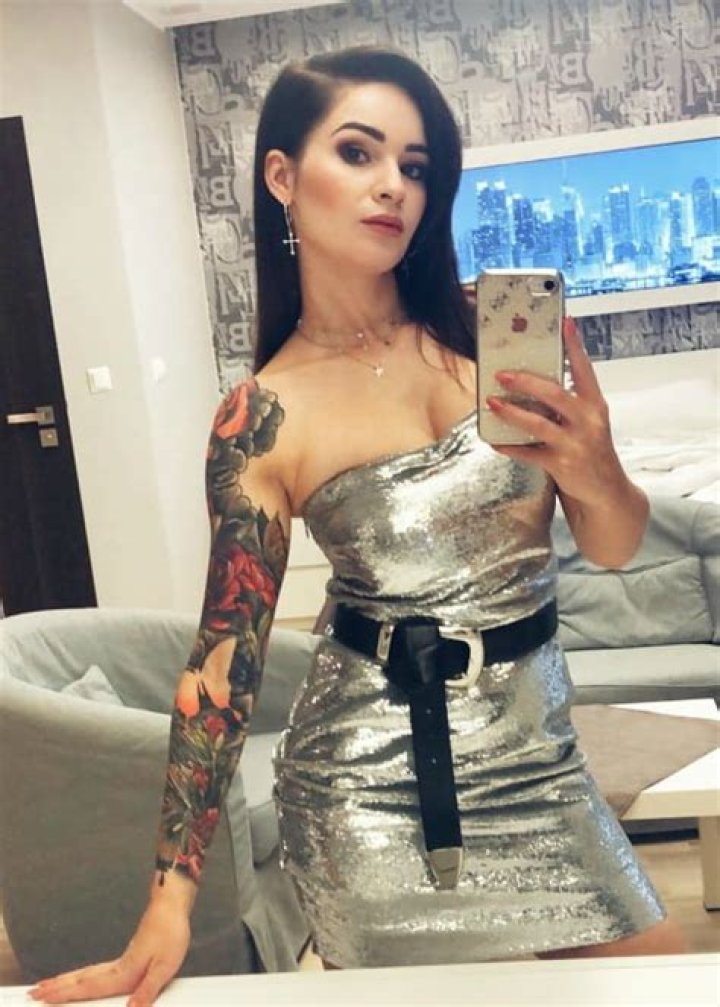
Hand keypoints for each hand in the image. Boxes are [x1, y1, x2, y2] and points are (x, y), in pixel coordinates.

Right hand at [28, 897, 190, 1005]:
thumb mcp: (165, 966)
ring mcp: (122, 959)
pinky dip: (83, 976)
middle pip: (81, 979)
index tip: (43, 997)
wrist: (171, 905)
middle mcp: (118, 966)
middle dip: (58, 987)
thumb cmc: (170, 932)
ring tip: (49, 985)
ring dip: (67, 981)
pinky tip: (83, 979)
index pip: (88, 987)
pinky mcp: (128, 955)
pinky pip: (98, 971)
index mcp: (123, 972)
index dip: (65, 994)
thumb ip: (147, 990)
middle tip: (34, 992)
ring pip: (87, 973)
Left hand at [486, 318, 624, 505]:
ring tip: (492, 403)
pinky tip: (494, 441)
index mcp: (595, 405)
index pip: (585, 369)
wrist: (606, 491)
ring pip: (538, 423)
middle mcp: (589, 421)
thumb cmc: (591, 449)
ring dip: (511, 412)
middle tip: (501, 374)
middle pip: (554, 394)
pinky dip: (509, 446)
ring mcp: (576, 444)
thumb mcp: (588, 422)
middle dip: (526, 382)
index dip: (575, 345)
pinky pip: (529, 452)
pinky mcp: (563, 465)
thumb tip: (531, 383)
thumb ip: (568, 404)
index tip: (565, 322)